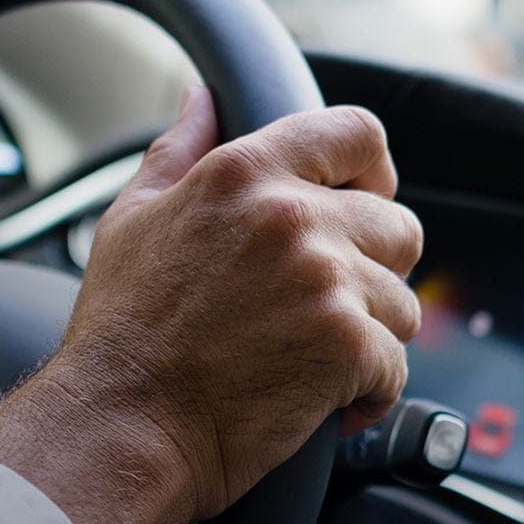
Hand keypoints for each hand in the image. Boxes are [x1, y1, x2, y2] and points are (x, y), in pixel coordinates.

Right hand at [0, 87, 421, 523]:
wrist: (121, 425)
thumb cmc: (119, 333)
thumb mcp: (132, 220)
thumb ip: (178, 151)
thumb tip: (202, 98)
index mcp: (245, 173)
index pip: (358, 134)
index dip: (374, 173)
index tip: (364, 206)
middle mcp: (293, 216)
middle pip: (398, 227)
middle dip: (374, 272)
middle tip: (325, 311)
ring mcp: (327, 280)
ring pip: (403, 304)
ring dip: (369, 339)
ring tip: (310, 364)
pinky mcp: (347, 345)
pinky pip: (396, 366)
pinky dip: (368, 394)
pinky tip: (321, 406)